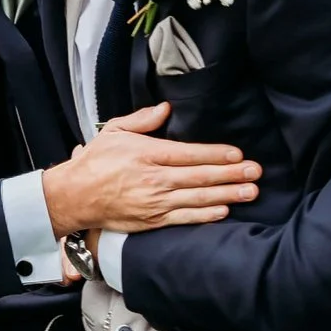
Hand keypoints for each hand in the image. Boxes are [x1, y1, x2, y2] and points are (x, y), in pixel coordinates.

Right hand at [42, 103, 260, 233]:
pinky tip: (224, 211)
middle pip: (200, 176)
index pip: (189, 153)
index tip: (238, 154)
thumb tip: (166, 108)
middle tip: (256, 172)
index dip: (216, 154)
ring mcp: (155, 203)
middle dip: (232, 174)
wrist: (74, 197)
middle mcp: (154, 179)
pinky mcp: (152, 221)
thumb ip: (142, 119)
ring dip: (227, 195)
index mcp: (147, 154)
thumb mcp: (114, 132)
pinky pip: (184, 218)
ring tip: (250, 192)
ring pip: (198, 198)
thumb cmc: (95, 162)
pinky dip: (205, 215)